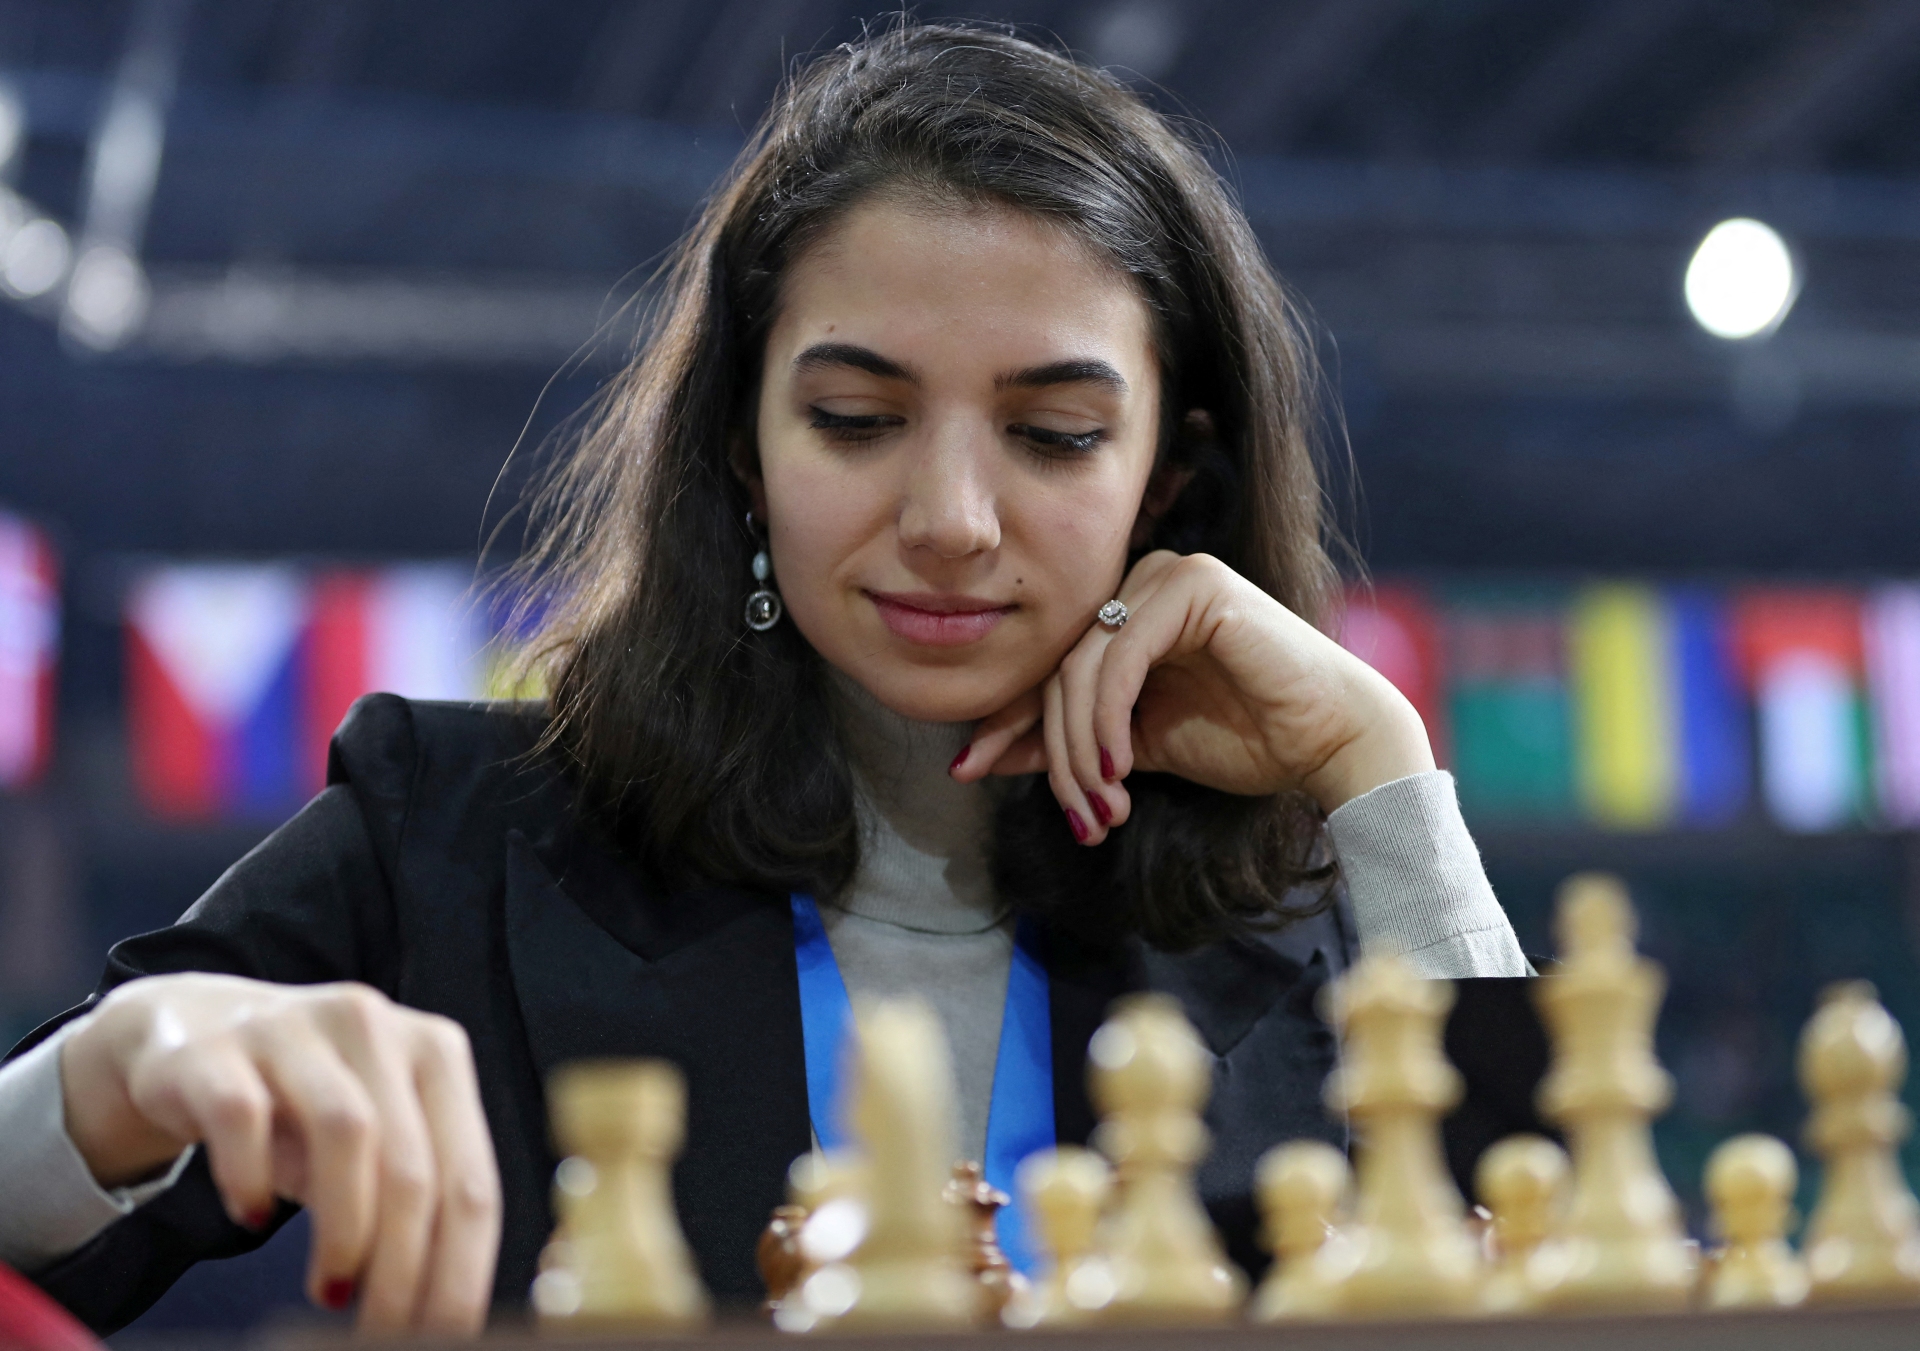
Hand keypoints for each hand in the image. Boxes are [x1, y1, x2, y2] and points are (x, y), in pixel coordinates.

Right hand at [59, 974, 500, 1334]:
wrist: (191, 1031)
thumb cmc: (299, 1104)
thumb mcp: (372, 1138)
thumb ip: (413, 1195)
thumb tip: (441, 1302)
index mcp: (436, 1052)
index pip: (470, 1176)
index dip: (462, 1266)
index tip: (445, 1330)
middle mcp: (375, 1027)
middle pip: (413, 1164)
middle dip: (404, 1267)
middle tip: (382, 1329)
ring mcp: (295, 1029)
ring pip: (345, 1132)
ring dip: (344, 1229)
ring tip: (330, 1288)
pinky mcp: (217, 1049)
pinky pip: (243, 1116)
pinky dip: (252, 1178)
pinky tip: (255, 1216)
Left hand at [954, 550, 1434, 844]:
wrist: (1330, 741)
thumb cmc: (1246, 740)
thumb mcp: (1131, 749)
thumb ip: (1068, 743)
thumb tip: (979, 757)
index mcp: (1125, 615)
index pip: (1049, 666)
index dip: (1007, 719)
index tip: (969, 770)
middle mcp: (1141, 583)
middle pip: (1059, 668)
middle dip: (1054, 751)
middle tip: (1078, 817)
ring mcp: (1168, 575)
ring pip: (1083, 665)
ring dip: (1080, 747)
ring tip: (1102, 806)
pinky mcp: (1193, 583)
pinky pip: (1121, 654)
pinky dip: (1108, 716)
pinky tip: (1119, 766)